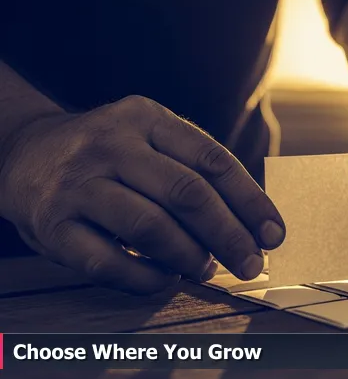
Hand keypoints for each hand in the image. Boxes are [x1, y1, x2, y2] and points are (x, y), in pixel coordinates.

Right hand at [0, 96, 284, 293]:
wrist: (22, 151)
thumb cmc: (108, 154)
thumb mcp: (148, 139)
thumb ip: (194, 169)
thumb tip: (254, 223)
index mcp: (145, 117)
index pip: (213, 160)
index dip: (250, 201)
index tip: (274, 233)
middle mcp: (111, 144)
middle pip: (187, 194)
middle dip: (230, 236)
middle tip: (252, 264)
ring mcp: (78, 183)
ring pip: (151, 227)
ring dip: (190, 257)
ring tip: (207, 269)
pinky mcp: (52, 224)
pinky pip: (108, 262)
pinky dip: (146, 278)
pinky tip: (165, 278)